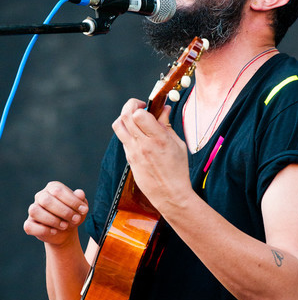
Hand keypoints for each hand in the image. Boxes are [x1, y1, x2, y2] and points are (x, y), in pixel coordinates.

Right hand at [24, 182, 88, 245]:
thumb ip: (81, 199)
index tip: (84, 210)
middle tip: (76, 219)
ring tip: (65, 225)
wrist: (66, 231)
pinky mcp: (29, 223)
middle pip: (46, 200)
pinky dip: (43, 230)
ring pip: (35, 211)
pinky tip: (54, 231)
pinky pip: (29, 226)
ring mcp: (33, 209)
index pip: (58, 190)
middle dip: (64, 211)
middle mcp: (41, 196)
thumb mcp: (80, 207)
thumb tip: (80, 193)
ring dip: (52, 220)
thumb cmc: (73, 214)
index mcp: (53, 187)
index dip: (72, 201)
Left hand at [112, 98, 191, 215]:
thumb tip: (164, 108)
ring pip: (118, 126)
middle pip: (125, 116)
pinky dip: (128, 131)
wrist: (170, 194)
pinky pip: (123, 138)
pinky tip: (138, 134)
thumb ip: (167, 125)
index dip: (142, 108)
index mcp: (159, 139)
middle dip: (131, 105)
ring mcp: (133, 152)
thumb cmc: (178, 170)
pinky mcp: (129, 159)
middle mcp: (143, 145)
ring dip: (124, 117)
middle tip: (140, 106)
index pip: (139, 115)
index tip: (149, 108)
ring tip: (135, 119)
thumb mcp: (178, 144)